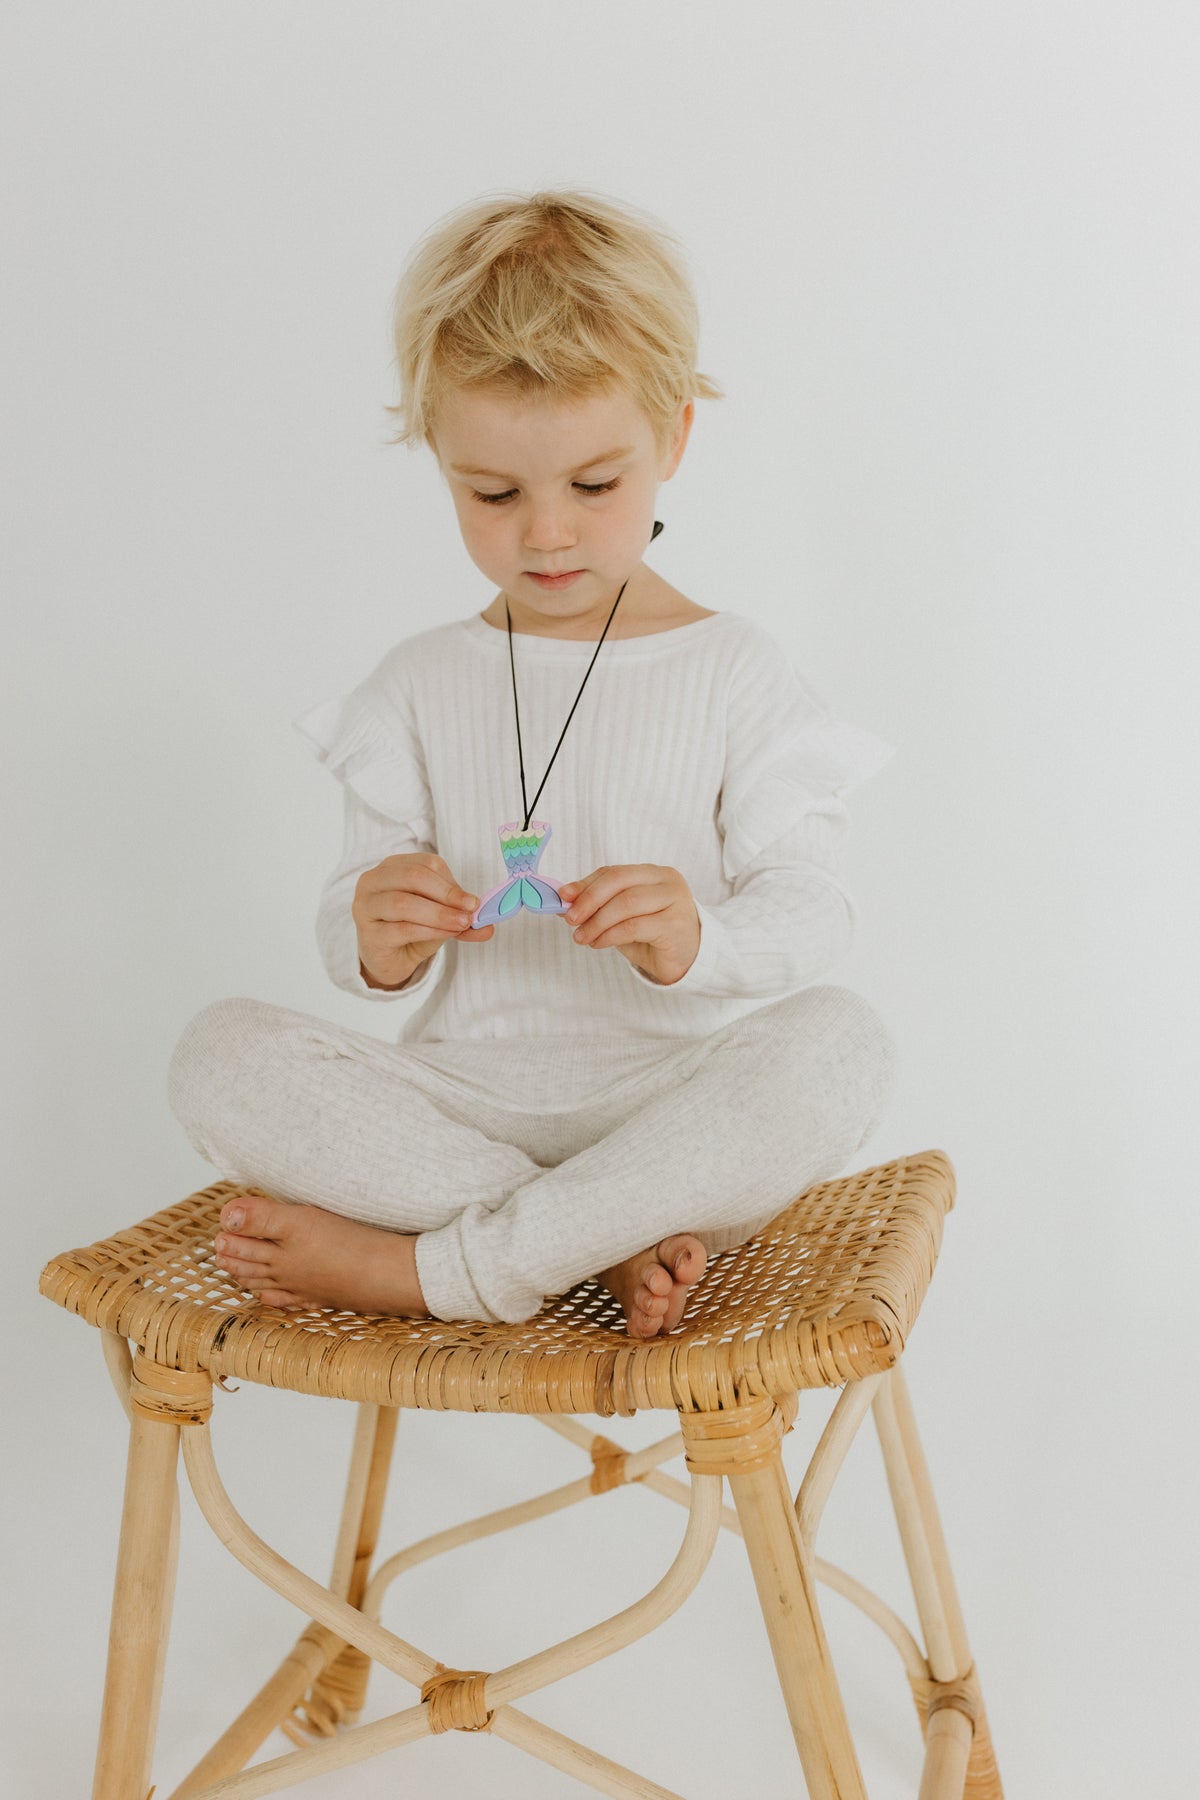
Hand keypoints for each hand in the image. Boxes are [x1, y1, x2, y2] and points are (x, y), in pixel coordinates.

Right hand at [353, 852, 493, 989]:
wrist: (389, 960)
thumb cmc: (412, 929)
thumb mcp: (440, 917)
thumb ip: (461, 916)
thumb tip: (488, 925)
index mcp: (393, 867)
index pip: (426, 863)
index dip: (452, 882)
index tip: (473, 901)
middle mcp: (374, 881)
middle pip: (412, 876)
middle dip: (447, 894)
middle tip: (470, 911)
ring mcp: (365, 906)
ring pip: (404, 903)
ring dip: (439, 914)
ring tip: (461, 924)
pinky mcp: (368, 934)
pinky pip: (400, 929)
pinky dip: (428, 931)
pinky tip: (445, 935)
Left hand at [557, 865, 699, 986]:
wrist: (687, 961)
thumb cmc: (654, 937)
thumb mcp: (623, 918)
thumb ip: (599, 906)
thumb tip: (565, 900)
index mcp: (654, 873)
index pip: (614, 872)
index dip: (586, 883)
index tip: (564, 896)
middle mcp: (667, 881)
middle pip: (620, 881)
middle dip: (589, 899)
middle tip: (571, 919)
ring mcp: (675, 901)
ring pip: (626, 903)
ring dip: (597, 921)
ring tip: (582, 937)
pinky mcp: (675, 924)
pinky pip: (633, 926)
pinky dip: (610, 935)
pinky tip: (599, 943)